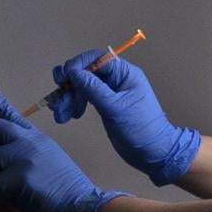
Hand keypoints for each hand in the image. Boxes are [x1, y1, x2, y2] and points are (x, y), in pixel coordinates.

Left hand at [0, 78, 130, 211]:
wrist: (85, 207)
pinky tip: (20, 200)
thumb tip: (7, 153)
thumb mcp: (51, 159)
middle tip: (4, 167)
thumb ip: (30, 151)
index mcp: (38, 139)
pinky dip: (3, 195)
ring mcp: (23, 158)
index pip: (12, 115)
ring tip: (16, 188)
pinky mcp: (18, 178)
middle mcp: (29, 142)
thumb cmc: (68, 191)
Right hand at [48, 51, 200, 186]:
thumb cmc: (140, 129)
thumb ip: (93, 88)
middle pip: (86, 72)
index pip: (97, 58)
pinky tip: (67, 117)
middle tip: (58, 102)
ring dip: (68, 98)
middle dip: (69, 86)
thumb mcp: (115, 108)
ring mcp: (109, 92)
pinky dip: (73, 105)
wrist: (153, 153)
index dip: (77, 64)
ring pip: (82, 86)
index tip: (64, 78)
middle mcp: (116, 79)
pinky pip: (84, 98)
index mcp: (124, 74)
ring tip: (60, 115)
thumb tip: (73, 72)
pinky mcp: (104, 105)